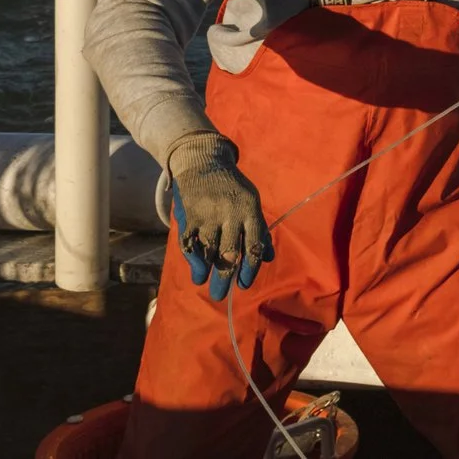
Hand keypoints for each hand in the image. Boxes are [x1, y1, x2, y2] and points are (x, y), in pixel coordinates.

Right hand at [166, 133, 270, 300]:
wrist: (203, 162)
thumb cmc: (232, 187)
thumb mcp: (251, 201)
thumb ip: (259, 228)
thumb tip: (268, 257)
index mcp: (250, 210)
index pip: (254, 245)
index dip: (250, 269)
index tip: (244, 285)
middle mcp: (230, 214)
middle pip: (230, 254)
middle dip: (226, 278)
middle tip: (221, 295)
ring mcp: (208, 215)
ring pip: (209, 251)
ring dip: (208, 272)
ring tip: (208, 285)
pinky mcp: (189, 216)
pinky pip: (190, 244)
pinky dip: (193, 261)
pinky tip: (197, 273)